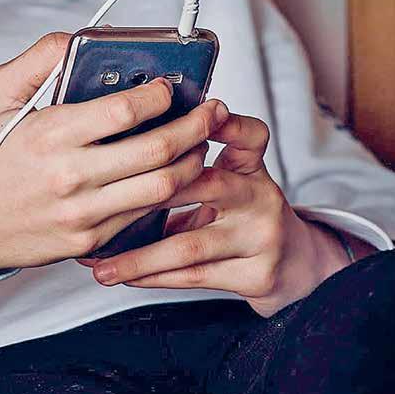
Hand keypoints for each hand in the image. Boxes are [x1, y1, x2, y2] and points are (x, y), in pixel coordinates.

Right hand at [0, 33, 229, 276]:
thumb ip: (38, 60)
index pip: (126, 110)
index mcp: (51, 135)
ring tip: (201, 144)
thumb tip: (77, 40)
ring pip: (162, 187)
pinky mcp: (90, 242)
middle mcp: (71, 177)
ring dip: (193, 162)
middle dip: (197, 126)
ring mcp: (83, 215)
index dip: (161, 94)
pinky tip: (174, 176)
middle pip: (158, 150)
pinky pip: (144, 216)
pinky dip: (168, 194)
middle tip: (213, 111)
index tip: (173, 86)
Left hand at [84, 110, 354, 316]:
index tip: (200, 115)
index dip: (226, 125)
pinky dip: (154, 277)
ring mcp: (260, 237)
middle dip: (151, 195)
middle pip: (208, 185)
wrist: (292, 262)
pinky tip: (127, 277)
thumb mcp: (229, 180)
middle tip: (105, 203)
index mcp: (250, 168)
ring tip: (102, 266)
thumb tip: (120, 162)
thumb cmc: (242, 215)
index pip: (249, 136)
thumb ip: (191, 168)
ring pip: (190, 246)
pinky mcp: (256, 274)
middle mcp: (259, 197)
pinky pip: (193, 277)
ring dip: (139, 258)